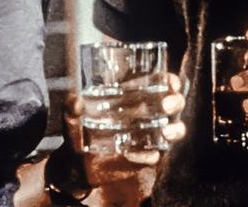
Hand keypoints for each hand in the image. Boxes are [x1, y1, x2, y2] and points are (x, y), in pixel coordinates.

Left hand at [62, 74, 186, 205]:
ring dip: (175, 129)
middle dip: (176, 101)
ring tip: (166, 132)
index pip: (158, 83)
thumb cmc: (78, 134)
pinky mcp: (147, 157)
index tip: (171, 82)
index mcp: (131, 97)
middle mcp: (145, 114)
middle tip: (167, 105)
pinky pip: (157, 155)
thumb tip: (76, 101)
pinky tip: (133, 155)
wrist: (78, 167)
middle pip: (173, 103)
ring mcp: (149, 136)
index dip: (169, 80)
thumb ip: (71, 109)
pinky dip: (150, 155)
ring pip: (174, 128)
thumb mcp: (72, 119)